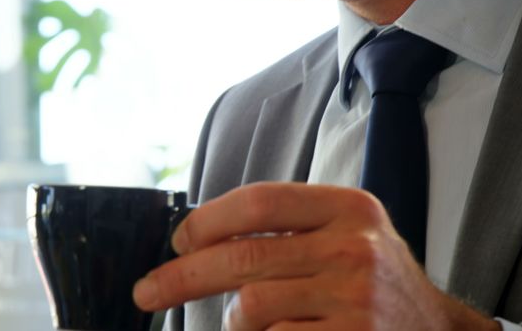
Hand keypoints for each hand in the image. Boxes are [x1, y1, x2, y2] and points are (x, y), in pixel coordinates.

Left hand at [132, 182, 499, 330]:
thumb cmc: (374, 282)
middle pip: (242, 257)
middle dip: (181, 276)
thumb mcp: (345, 235)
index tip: (178, 241)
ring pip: (250, 307)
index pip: (259, 202)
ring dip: (234, 322)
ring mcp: (354, 299)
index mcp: (347, 208)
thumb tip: (196, 238)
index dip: (207, 220)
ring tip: (250, 324)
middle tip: (148, 292)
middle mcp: (353, 248)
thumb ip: (285, 229)